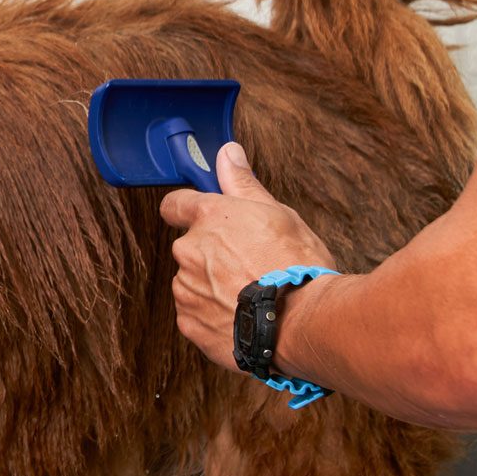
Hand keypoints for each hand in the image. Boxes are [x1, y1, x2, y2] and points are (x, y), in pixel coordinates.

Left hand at [159, 142, 337, 372]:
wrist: (301, 322)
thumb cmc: (297, 266)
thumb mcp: (279, 214)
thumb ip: (244, 184)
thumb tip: (227, 153)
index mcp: (209, 218)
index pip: (174, 204)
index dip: (186, 209)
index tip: (200, 217)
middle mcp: (189, 250)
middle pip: (190, 247)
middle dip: (211, 254)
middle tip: (249, 264)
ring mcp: (186, 288)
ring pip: (193, 281)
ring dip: (212, 285)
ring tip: (250, 295)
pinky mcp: (189, 322)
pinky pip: (196, 313)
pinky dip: (214, 314)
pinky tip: (242, 317)